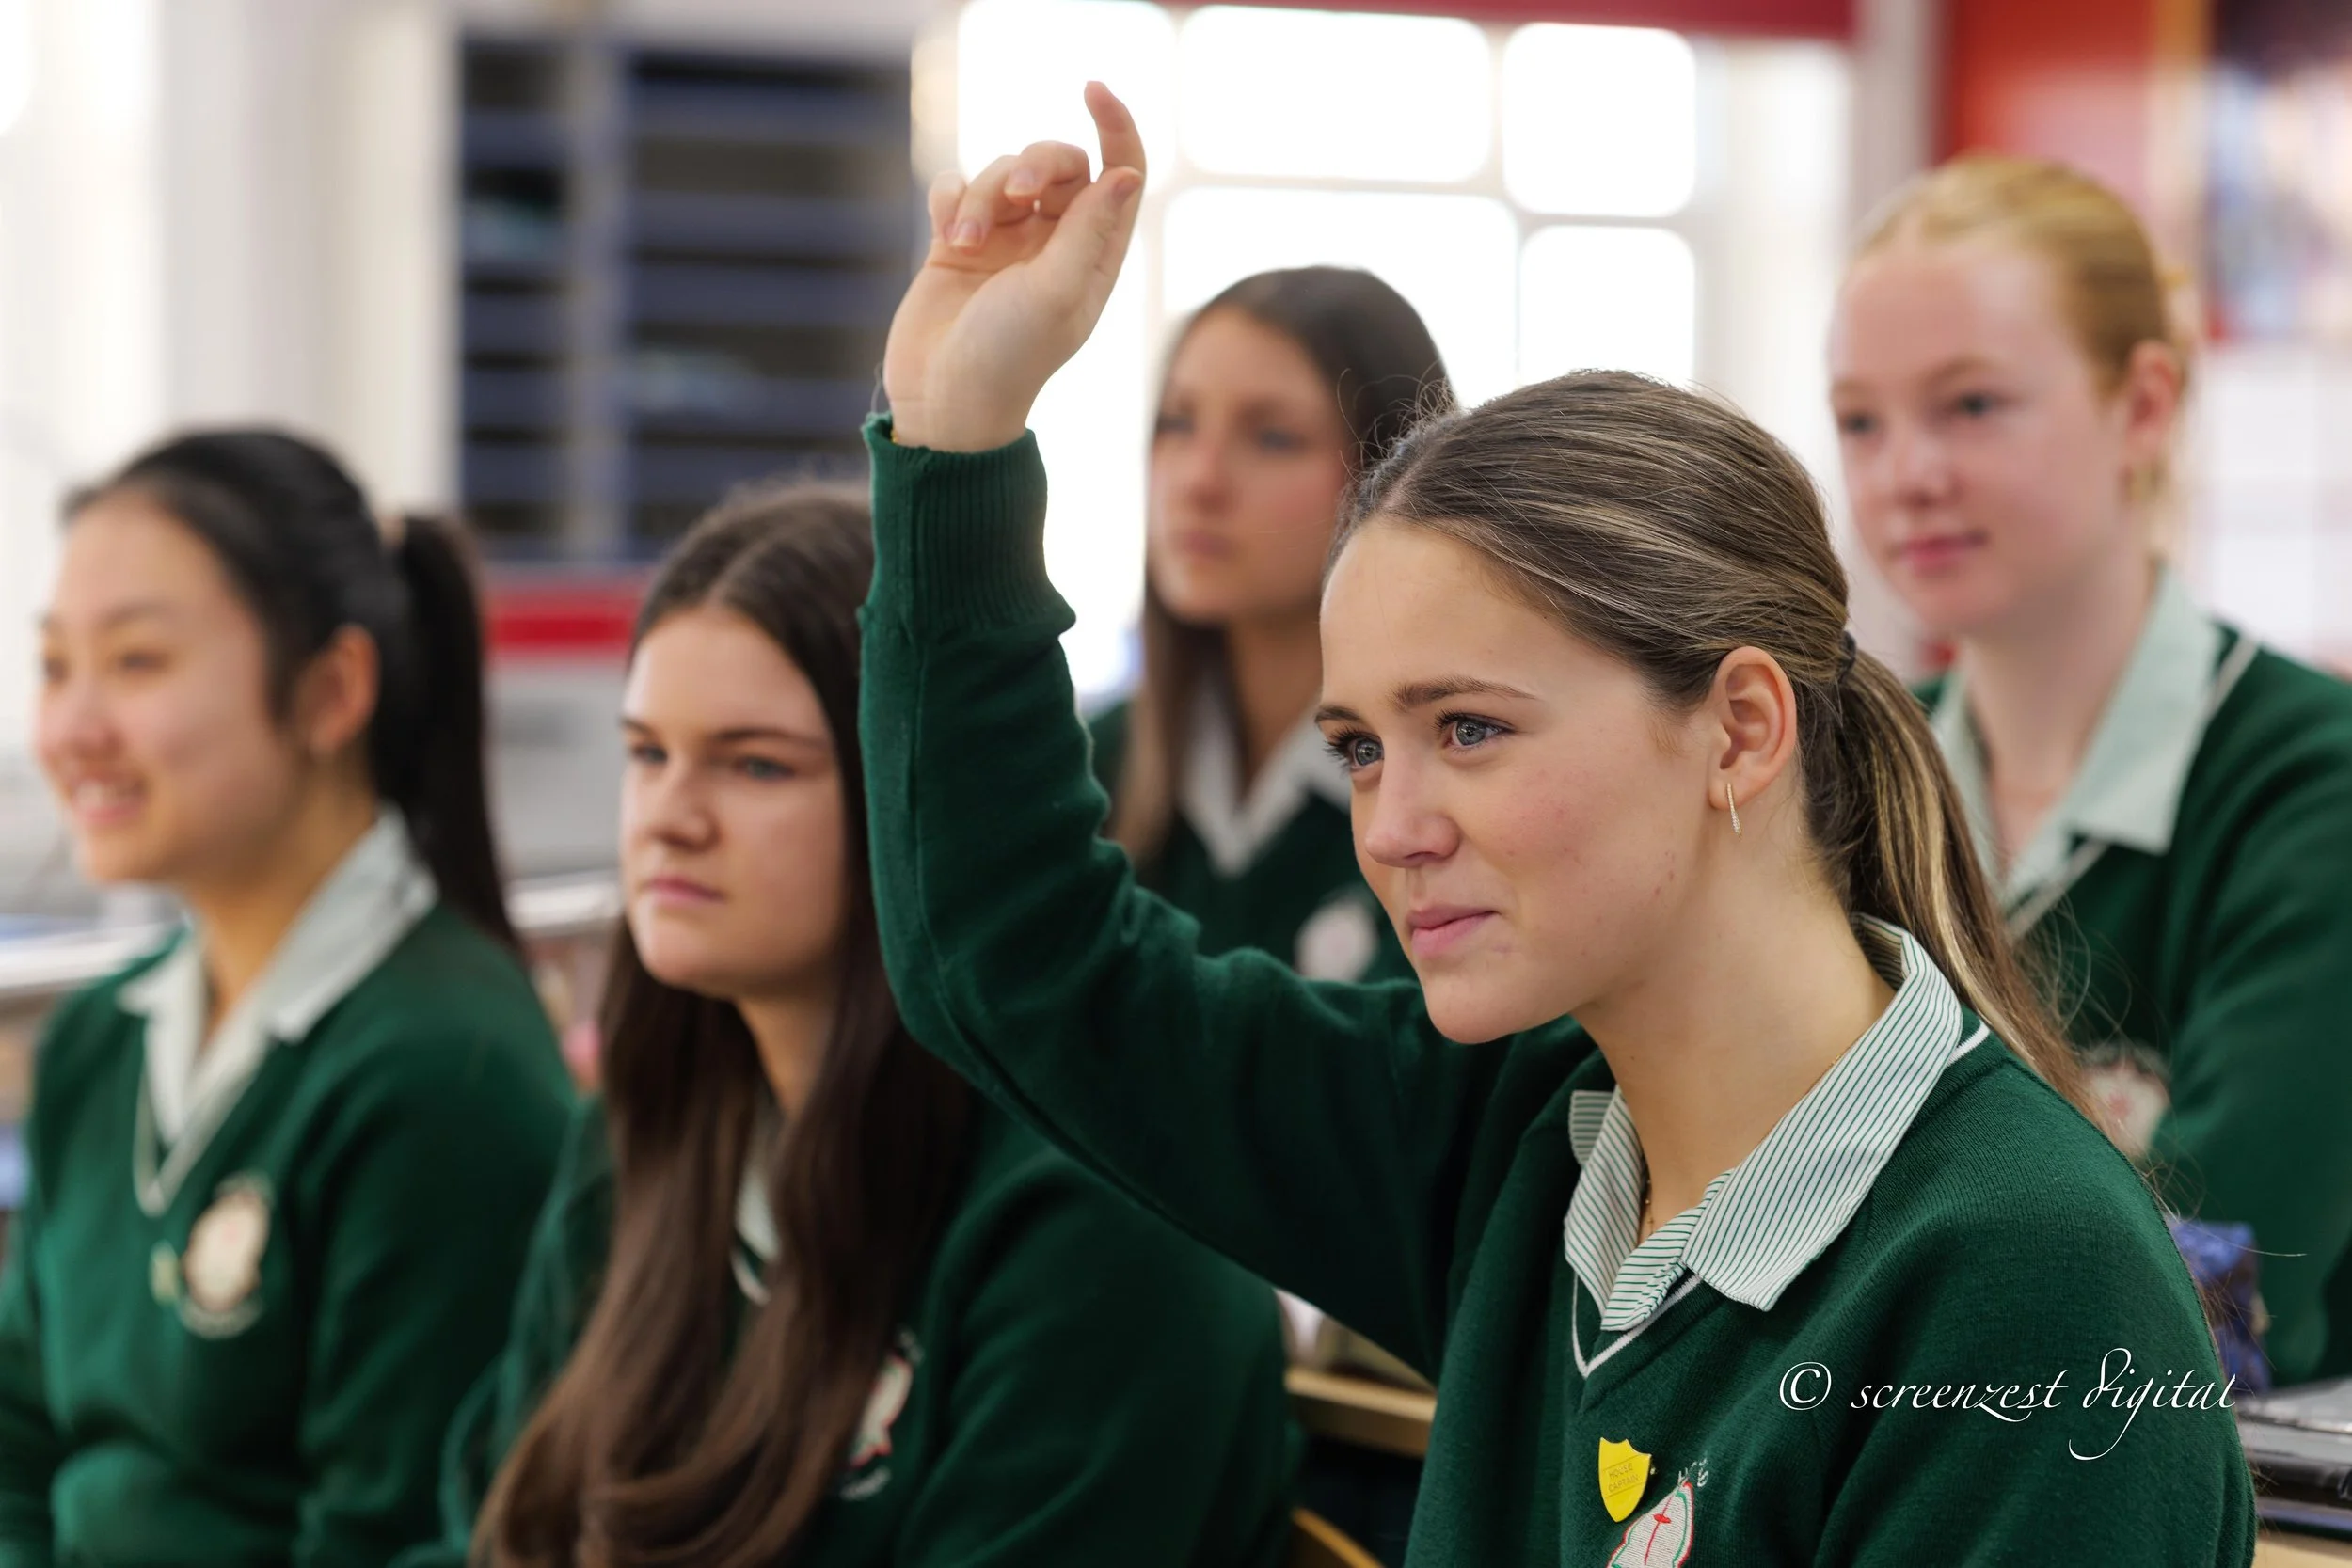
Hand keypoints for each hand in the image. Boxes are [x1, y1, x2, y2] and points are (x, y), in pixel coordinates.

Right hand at [882, 83, 1147, 451]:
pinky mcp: (958, 243)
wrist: (944, 400)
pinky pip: (958, 186)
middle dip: (1032, 165)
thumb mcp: (1057, 292)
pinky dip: (951, 198)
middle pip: (1056, 163)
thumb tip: (1128, 173)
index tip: (1094, 91)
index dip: (1115, 126)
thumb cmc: (1009, 357)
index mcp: (1095, 255)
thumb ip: (1089, 230)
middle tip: (1016, 195)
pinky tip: (946, 233)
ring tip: (965, 243)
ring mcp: (1006, 242)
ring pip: (1000, 173)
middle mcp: (1055, 243)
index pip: (1119, 172)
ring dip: (981, 195)